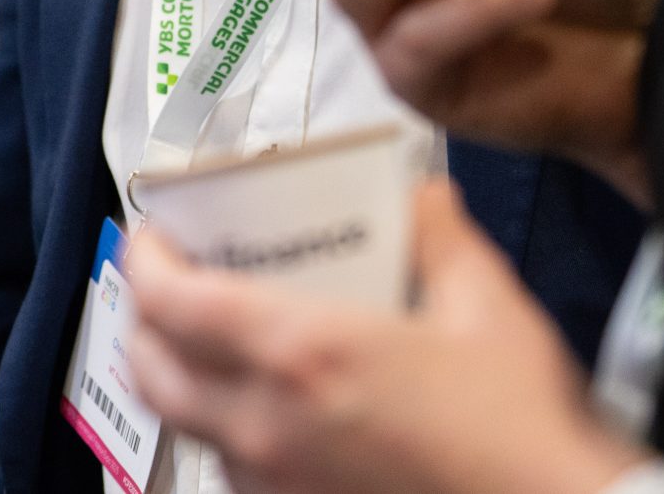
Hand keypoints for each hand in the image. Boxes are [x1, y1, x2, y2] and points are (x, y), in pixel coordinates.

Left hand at [125, 179, 648, 493]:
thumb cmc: (519, 423)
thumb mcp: (486, 304)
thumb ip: (440, 236)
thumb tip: (421, 197)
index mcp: (303, 352)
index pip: (172, 302)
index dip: (145, 260)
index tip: (152, 232)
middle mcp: (268, 423)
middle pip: (152, 369)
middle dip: (144, 317)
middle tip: (170, 279)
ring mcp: (275, 482)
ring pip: (186, 423)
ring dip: (183, 373)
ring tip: (217, 336)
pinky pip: (231, 465)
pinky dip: (228, 425)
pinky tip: (275, 402)